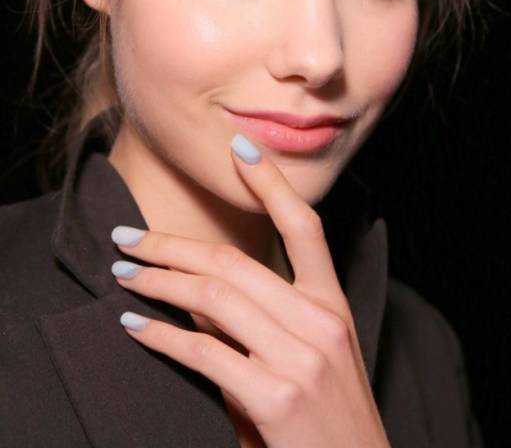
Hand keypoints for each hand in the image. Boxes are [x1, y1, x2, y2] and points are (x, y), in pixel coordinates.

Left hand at [110, 133, 390, 447]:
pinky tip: (138, 327)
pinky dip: (162, 336)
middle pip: (234, 261)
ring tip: (125, 275)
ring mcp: (301, 357)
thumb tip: (198, 293)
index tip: (239, 145)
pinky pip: (203, 352)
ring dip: (159, 282)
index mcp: (332, 304)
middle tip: (129, 238)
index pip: (304, 226)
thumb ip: (261, 321)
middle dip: (172, 245)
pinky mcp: (276, 396)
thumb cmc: (326, 422)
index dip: (270, 181)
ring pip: (214, 297)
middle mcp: (320, 320)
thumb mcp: (307, 358)